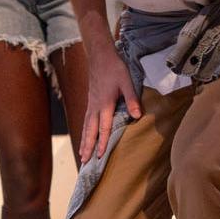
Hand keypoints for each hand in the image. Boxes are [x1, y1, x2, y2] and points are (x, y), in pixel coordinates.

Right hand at [76, 43, 142, 162]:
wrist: (100, 56)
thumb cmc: (115, 68)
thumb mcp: (127, 82)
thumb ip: (132, 99)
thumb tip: (137, 116)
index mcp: (105, 104)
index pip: (103, 128)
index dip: (102, 143)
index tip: (100, 156)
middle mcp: (95, 107)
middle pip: (90, 131)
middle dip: (88, 147)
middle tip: (84, 162)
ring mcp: (91, 105)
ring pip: (86, 127)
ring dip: (84, 141)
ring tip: (82, 155)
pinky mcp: (90, 102)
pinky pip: (86, 121)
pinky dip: (84, 131)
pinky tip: (84, 137)